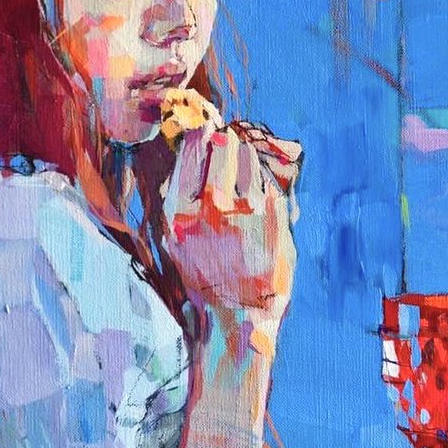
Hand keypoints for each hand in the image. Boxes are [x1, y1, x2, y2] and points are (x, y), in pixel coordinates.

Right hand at [161, 113, 300, 344]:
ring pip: (248, 155)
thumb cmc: (204, 274)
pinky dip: (262, 177)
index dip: (200, 136)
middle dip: (225, 142)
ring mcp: (245, 208)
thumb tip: (191, 148)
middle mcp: (209, 207)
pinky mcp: (274, 214)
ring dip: (245, 155)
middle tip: (228, 145)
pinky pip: (267, 177)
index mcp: (178, 212)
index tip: (205, 134)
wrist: (239, 313)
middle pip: (220, 145)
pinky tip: (257, 191)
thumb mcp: (173, 239)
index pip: (190, 150)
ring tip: (243, 167)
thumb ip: (178, 198)